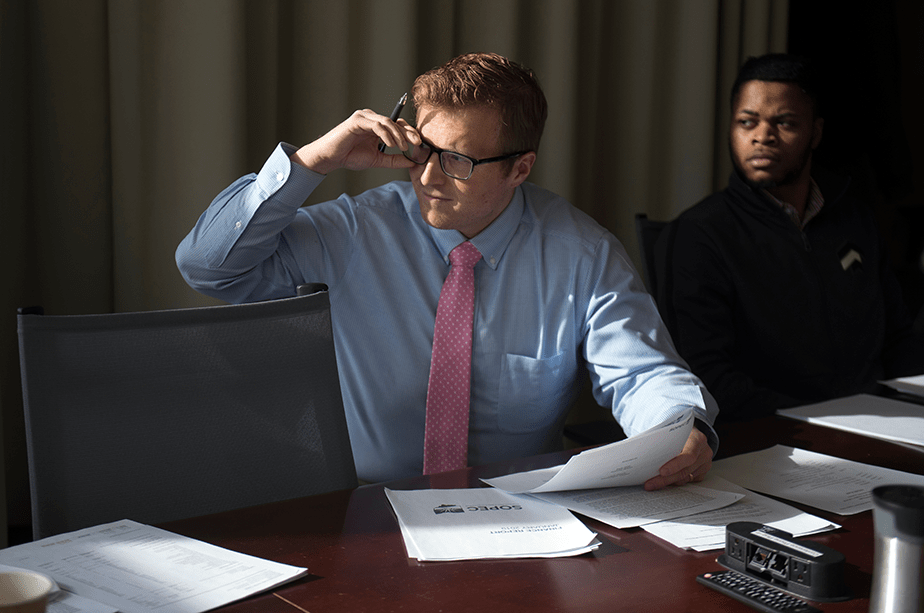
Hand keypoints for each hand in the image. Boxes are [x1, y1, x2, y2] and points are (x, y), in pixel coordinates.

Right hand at [290, 109, 419, 174]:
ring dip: (398, 135)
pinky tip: (390, 144)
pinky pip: (376, 124)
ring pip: (388, 122)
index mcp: (377, 126)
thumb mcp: (377, 159)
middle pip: (396, 122)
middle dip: (408, 132)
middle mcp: (372, 118)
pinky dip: (385, 134)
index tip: (420, 145)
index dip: (410, 133)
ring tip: (402, 147)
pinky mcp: (357, 120)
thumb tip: (411, 162)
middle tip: (417, 143)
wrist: (332, 158)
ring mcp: (364, 117)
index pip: (398, 125)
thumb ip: (393, 160)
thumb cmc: (350, 156)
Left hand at [643, 427, 711, 490]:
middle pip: (684, 471)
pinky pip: (687, 481)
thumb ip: (664, 438)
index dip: (675, 465)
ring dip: (667, 482)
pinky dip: (674, 481)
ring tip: (652, 483)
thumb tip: (644, 448)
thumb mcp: (674, 430)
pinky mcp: (701, 472)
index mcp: (698, 440)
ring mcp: (704, 464)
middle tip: (650, 483)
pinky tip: (663, 481)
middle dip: (665, 479)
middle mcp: (704, 453)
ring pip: (685, 478)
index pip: (688, 455)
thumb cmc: (680, 431)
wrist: (693, 433)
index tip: (661, 471)